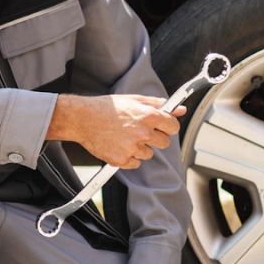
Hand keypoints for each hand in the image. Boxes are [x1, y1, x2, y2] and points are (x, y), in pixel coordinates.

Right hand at [48, 94, 186, 168]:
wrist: (83, 118)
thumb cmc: (108, 108)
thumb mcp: (135, 100)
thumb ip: (159, 105)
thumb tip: (180, 109)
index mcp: (148, 116)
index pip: (173, 127)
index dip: (168, 125)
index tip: (162, 125)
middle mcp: (142, 133)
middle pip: (164, 143)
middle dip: (156, 137)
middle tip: (141, 131)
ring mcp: (132, 148)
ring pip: (149, 154)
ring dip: (141, 148)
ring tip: (125, 136)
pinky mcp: (121, 160)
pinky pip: (135, 163)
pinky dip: (129, 157)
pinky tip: (119, 145)